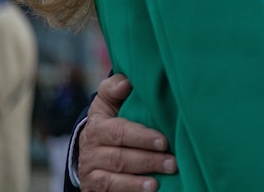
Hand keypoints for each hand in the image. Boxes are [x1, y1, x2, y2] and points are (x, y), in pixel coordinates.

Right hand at [78, 74, 175, 191]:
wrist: (91, 147)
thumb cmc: (110, 120)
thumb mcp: (108, 102)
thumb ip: (114, 89)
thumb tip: (125, 82)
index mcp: (98, 127)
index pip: (120, 132)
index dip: (142, 137)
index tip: (164, 141)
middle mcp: (91, 151)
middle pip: (120, 158)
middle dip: (148, 161)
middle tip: (173, 163)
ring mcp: (91, 171)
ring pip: (114, 179)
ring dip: (137, 182)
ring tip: (158, 184)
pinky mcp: (93, 188)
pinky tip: (146, 191)